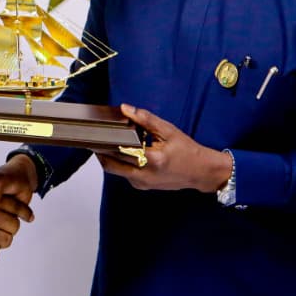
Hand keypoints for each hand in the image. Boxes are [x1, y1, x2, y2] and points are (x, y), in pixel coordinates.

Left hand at [96, 104, 230, 191]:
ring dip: (110, 158)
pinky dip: (120, 164)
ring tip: (107, 142)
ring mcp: (142, 184)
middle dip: (101, 151)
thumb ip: (146, 119)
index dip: (105, 142)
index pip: (120, 151)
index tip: (97, 133)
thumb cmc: (187, 151)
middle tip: (95, 138)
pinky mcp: (142, 186)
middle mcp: (145, 175)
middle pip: (111, 164)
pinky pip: (124, 175)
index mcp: (152, 160)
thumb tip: (126, 108)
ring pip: (116, 171)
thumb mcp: (168, 131)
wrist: (201, 173)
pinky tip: (123, 152)